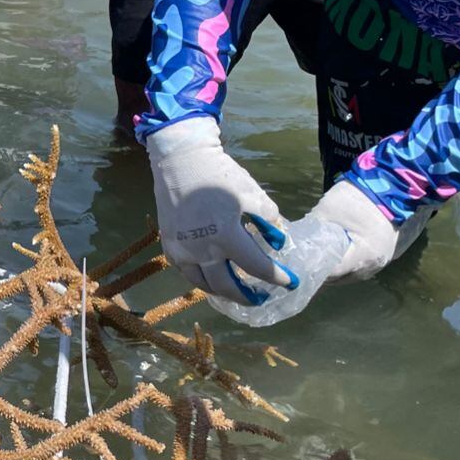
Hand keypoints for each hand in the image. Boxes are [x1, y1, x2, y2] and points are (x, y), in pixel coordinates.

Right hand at [146, 117, 293, 303]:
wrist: (180, 161)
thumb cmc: (219, 175)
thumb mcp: (252, 194)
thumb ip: (268, 220)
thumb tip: (277, 241)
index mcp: (226, 236)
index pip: (257, 267)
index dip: (277, 278)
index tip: (290, 283)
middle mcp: (202, 249)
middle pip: (227, 287)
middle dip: (247, 296)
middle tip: (260, 298)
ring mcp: (182, 250)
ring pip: (203, 284)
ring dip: (222, 292)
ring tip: (235, 292)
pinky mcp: (169, 245)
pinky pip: (187, 272)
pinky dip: (202, 278)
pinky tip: (212, 275)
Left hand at [279, 179, 426, 283]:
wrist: (391, 186)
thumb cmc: (359, 197)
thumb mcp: (329, 209)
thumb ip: (312, 227)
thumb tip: (295, 239)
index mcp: (363, 255)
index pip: (331, 272)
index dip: (312, 270)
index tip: (295, 268)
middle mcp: (374, 265)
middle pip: (340, 278)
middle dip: (319, 273)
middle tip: (299, 267)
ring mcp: (380, 263)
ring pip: (349, 275)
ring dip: (332, 271)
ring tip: (311, 265)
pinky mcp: (381, 256)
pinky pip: (358, 268)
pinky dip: (343, 266)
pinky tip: (329, 259)